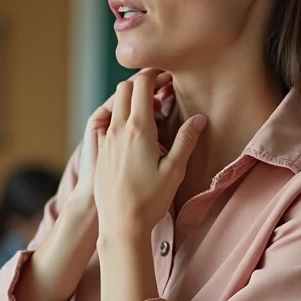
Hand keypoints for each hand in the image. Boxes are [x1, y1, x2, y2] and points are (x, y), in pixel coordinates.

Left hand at [71, 68, 174, 213]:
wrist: (120, 226)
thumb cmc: (149, 201)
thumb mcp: (174, 170)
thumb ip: (186, 140)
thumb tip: (200, 119)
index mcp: (137, 129)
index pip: (141, 85)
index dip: (154, 74)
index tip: (167, 76)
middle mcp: (117, 130)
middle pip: (124, 89)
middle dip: (142, 83)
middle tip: (161, 91)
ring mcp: (106, 141)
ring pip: (115, 106)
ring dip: (132, 102)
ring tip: (152, 114)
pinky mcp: (100, 153)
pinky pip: (110, 124)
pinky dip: (123, 119)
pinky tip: (138, 136)